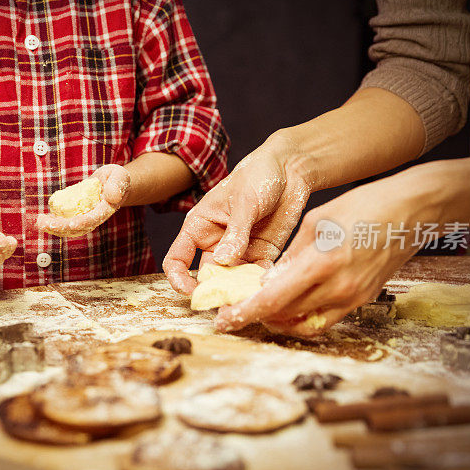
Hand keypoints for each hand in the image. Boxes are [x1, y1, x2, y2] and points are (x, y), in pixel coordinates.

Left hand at [36, 164, 129, 237]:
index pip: (94, 219)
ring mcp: (86, 217)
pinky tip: (43, 219)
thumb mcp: (120, 175)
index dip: (83, 222)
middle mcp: (96, 217)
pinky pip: (66, 222)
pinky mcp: (78, 214)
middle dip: (61, 227)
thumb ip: (117, 184)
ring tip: (40, 222)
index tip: (71, 224)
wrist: (113, 182)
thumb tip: (113, 197)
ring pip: (70, 228)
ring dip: (54, 227)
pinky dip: (55, 222)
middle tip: (44, 223)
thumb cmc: (116, 177)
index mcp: (106, 209)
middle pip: (79, 227)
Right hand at [162, 133, 310, 294]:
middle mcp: (216, 242)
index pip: (178, 258)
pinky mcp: (262, 254)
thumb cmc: (258, 175)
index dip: (179, 278)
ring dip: (238, 291)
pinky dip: (259, 283)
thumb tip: (223, 260)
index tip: (190, 291)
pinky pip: (256, 275)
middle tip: (225, 301)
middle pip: (207, 275)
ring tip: (247, 298)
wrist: (290, 169)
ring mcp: (239, 251)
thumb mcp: (244, 202)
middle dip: (214, 290)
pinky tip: (265, 285)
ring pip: (232, 280)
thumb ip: (235, 232)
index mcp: (200, 226)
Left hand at [214, 172, 428, 336]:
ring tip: (258, 313)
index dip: (245, 313)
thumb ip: (290, 257)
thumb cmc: (363, 208)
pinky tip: (287, 309)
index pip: (272, 299)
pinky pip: (324, 321)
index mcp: (320, 264)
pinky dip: (301, 319)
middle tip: (234, 316)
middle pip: (285, 317)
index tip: (224, 320)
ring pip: (304, 325)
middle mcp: (337, 288)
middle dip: (255, 319)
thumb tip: (268, 282)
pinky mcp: (362, 301)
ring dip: (278, 322)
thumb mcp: (315, 224)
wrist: (411, 213)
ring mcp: (352, 298)